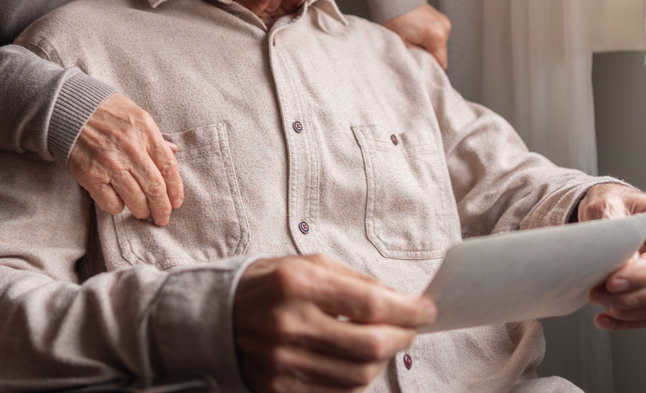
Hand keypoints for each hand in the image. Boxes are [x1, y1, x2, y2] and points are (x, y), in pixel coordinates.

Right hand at [68, 93, 183, 225]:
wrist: (70, 110)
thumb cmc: (107, 112)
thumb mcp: (137, 116)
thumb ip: (155, 137)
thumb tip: (173, 151)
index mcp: (145, 131)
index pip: (168, 167)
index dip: (176, 189)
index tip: (176, 202)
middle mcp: (130, 148)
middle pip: (154, 188)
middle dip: (162, 209)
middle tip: (163, 218)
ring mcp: (110, 163)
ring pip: (135, 200)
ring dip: (142, 212)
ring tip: (143, 213)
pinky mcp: (92, 176)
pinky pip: (112, 203)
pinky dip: (118, 207)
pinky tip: (119, 202)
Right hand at [234, 254, 436, 391]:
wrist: (217, 316)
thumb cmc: (271, 285)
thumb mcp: (310, 266)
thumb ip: (357, 283)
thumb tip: (402, 302)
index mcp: (297, 284)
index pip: (371, 303)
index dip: (409, 310)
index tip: (428, 310)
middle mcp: (289, 325)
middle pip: (370, 345)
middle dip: (403, 337)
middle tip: (411, 328)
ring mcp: (284, 363)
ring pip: (358, 375)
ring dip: (382, 359)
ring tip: (383, 342)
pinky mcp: (280, 388)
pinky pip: (337, 392)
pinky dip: (357, 377)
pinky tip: (356, 360)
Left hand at [381, 2, 451, 69]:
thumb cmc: (393, 18)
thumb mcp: (402, 43)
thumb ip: (417, 57)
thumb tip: (428, 65)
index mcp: (437, 36)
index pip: (441, 63)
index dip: (429, 65)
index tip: (418, 61)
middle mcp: (444, 27)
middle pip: (440, 53)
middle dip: (427, 54)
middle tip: (412, 47)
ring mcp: (443, 21)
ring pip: (439, 44)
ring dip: (428, 45)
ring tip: (413, 36)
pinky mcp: (440, 17)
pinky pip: (438, 34)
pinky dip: (429, 36)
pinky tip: (417, 31)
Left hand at [577, 183, 645, 330]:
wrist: (612, 210)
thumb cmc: (613, 203)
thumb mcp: (605, 204)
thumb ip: (615, 230)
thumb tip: (622, 265)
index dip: (642, 274)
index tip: (613, 282)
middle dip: (633, 297)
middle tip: (598, 295)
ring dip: (631, 310)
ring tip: (599, 304)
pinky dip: (632, 320)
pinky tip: (608, 319)